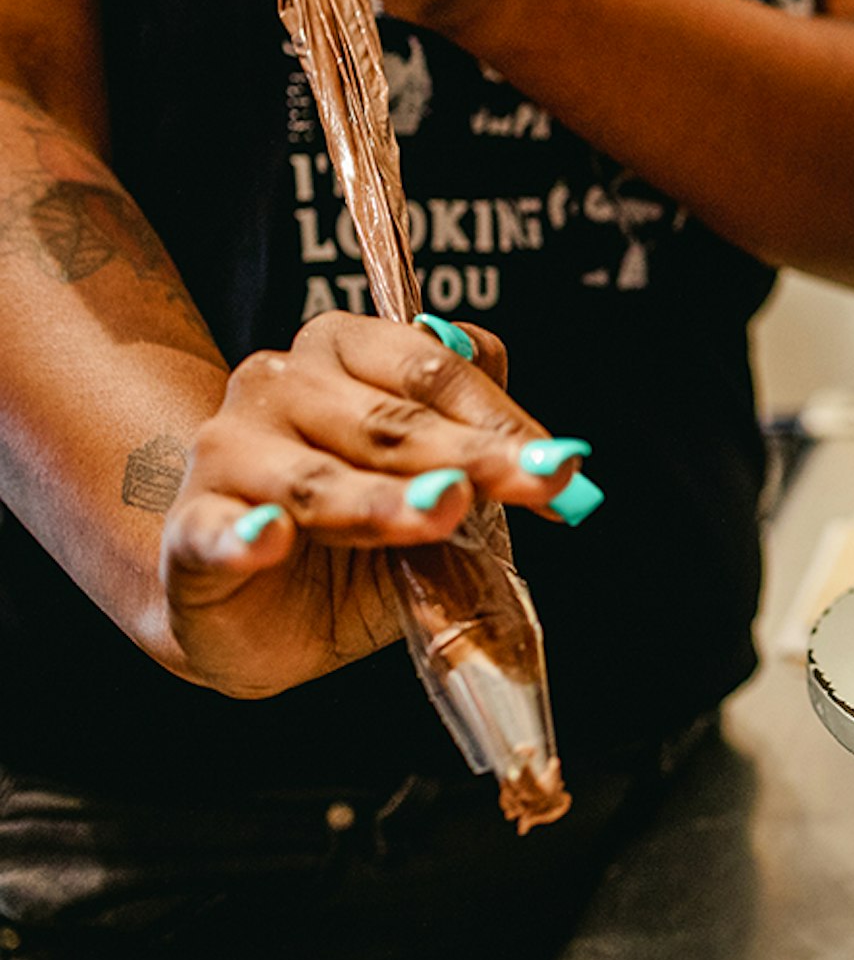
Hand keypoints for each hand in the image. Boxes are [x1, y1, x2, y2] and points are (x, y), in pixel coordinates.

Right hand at [152, 314, 593, 697]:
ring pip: (317, 476)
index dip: (499, 415)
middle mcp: (279, 383)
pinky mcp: (189, 529)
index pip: (431, 368)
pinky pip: (217, 530)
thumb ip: (479, 453)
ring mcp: (225, 454)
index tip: (558, 462)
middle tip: (523, 483)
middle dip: (464, 456)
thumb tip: (559, 457)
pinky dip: (243, 535)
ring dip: (382, 499)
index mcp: (343, 349)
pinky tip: (268, 540)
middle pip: (386, 419)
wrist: (257, 610)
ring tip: (439, 513)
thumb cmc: (354, 528)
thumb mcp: (429, 484)